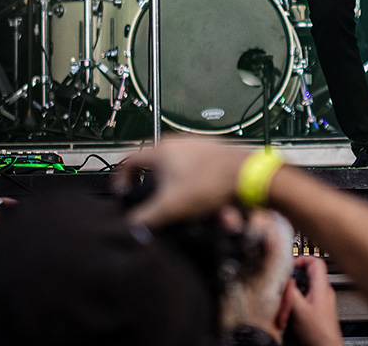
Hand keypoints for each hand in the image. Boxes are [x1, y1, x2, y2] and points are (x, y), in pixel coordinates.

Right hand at [115, 136, 255, 229]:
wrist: (246, 175)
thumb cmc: (208, 186)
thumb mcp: (171, 207)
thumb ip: (146, 218)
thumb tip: (130, 227)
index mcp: (161, 150)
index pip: (129, 160)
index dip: (121, 179)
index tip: (123, 194)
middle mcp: (176, 141)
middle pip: (150, 160)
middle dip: (145, 181)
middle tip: (147, 199)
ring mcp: (194, 143)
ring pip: (170, 161)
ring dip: (165, 179)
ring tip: (170, 198)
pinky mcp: (209, 149)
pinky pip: (187, 162)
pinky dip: (183, 176)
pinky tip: (192, 192)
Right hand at [288, 256, 343, 345]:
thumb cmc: (318, 333)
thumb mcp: (299, 310)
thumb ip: (291, 292)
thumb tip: (284, 280)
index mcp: (322, 286)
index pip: (316, 261)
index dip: (302, 258)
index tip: (291, 264)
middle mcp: (325, 291)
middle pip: (312, 272)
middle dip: (298, 273)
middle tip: (287, 278)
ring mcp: (325, 301)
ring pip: (310, 285)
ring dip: (298, 287)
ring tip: (289, 293)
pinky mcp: (322, 310)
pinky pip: (310, 296)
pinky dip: (301, 298)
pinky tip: (294, 308)